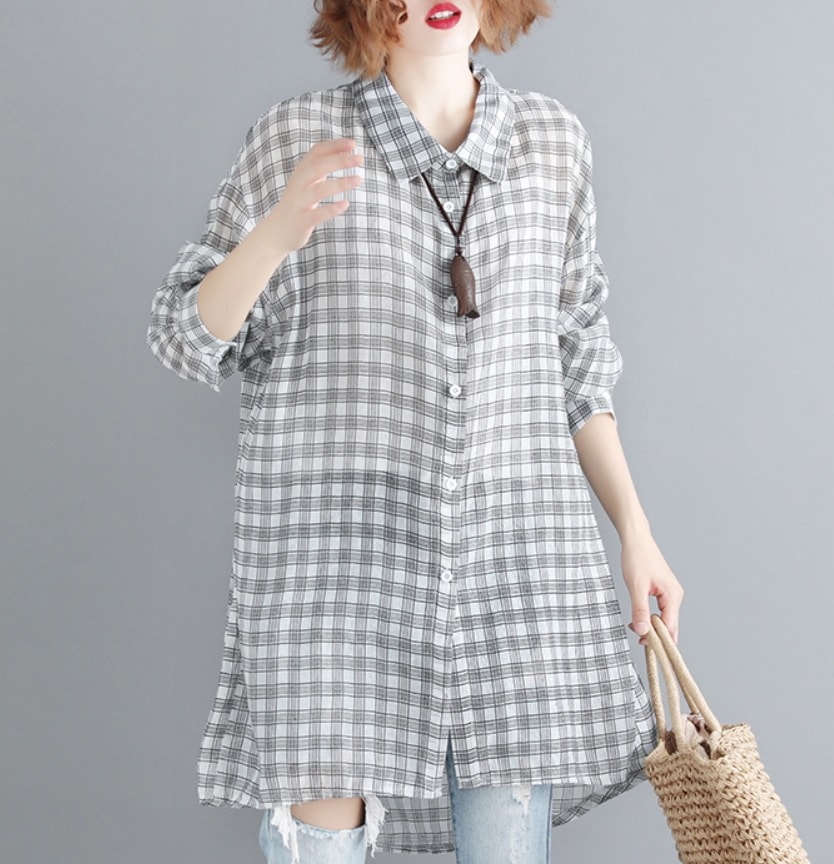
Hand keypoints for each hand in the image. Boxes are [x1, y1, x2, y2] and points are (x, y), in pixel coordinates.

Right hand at [262, 138, 362, 253]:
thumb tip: (345, 152)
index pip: (317, 152)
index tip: (353, 143)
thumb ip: (321, 167)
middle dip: (339, 160)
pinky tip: (345, 204)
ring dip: (340, 183)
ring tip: (358, 179)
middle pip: (318, 166)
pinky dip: (331, 209)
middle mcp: (299, 184)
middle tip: (360, 158)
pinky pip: (317, 214)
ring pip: (319, 189)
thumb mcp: (306, 181)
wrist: (276, 231)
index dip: (334, 146)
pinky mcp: (302, 220)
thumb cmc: (298, 203)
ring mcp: (299, 202)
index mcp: (301, 171)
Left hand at [620, 530, 683, 646]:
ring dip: (652, 627)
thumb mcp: (635, 586)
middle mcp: (675, 596)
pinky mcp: (663, 592)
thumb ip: (639, 609)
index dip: (659, 638)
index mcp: (672, 595)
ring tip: (635, 628)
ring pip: (665, 619)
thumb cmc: (637, 558)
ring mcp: (670, 594)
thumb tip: (642, 631)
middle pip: (670, 626)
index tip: (643, 644)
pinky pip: (660, 612)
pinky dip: (651, 618)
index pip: (670, 626)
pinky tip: (638, 620)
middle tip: (637, 639)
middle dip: (656, 635)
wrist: (636, 540)